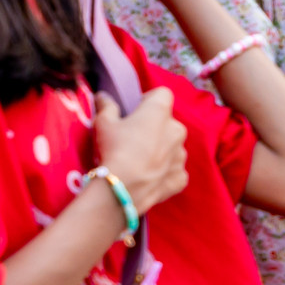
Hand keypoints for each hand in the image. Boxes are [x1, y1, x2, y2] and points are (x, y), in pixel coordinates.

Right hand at [94, 89, 188, 215]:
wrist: (121, 189)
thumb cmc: (114, 149)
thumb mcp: (103, 124)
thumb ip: (107, 106)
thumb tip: (102, 95)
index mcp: (160, 111)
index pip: (162, 94)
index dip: (148, 100)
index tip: (134, 111)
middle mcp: (177, 129)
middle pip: (167, 122)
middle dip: (153, 128)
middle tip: (132, 141)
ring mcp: (181, 154)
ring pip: (172, 147)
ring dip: (160, 151)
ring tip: (138, 162)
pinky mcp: (180, 176)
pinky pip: (174, 170)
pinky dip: (164, 173)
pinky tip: (147, 179)